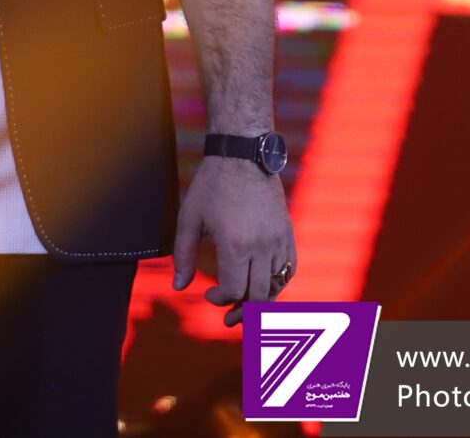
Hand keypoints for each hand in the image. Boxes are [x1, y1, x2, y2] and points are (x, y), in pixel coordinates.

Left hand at [172, 152, 295, 327]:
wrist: (244, 154)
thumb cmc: (212, 185)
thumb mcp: (189, 219)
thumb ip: (183, 256)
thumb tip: (179, 286)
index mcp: (235, 245)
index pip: (232, 291)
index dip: (219, 300)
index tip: (208, 295)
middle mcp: (261, 246)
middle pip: (258, 295)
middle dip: (243, 311)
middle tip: (229, 316)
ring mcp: (278, 239)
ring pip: (277, 285)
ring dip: (262, 300)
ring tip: (248, 306)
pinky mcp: (287, 231)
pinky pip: (290, 267)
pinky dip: (279, 282)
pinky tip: (266, 284)